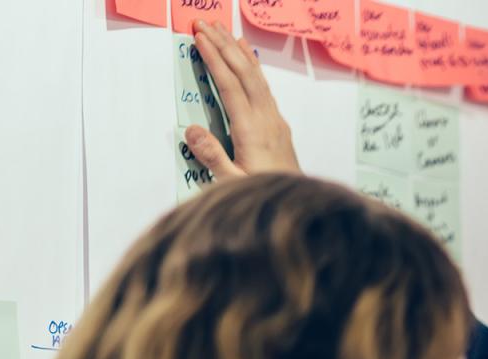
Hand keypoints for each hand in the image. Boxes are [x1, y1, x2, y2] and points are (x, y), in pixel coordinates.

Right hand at [183, 20, 300, 179]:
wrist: (297, 204)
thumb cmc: (261, 195)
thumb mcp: (232, 183)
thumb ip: (212, 156)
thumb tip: (190, 130)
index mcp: (252, 130)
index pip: (230, 86)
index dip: (215, 60)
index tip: (200, 39)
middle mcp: (267, 120)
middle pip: (245, 74)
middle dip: (224, 46)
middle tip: (205, 24)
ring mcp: (276, 121)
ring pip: (257, 78)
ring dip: (239, 53)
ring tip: (225, 31)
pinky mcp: (279, 126)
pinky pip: (264, 89)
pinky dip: (253, 69)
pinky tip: (248, 60)